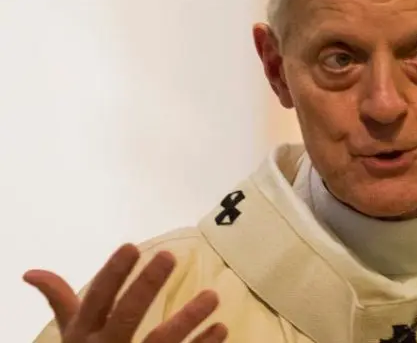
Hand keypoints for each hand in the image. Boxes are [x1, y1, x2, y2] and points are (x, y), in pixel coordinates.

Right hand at [24, 244, 226, 342]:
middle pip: (126, 317)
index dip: (112, 274)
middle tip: (168, 256)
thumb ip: (61, 301)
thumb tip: (31, 272)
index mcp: (85, 334)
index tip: (131, 247)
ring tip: (213, 295)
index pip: (96, 300)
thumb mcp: (72, 335)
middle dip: (145, 286)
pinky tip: (221, 328)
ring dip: (187, 318)